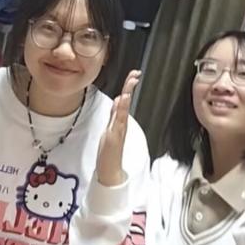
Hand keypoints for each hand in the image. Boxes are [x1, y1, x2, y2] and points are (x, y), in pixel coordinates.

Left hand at [96, 70, 139, 186]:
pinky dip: (122, 109)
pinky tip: (124, 100)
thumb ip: (115, 115)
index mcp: (118, 121)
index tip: (133, 75)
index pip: (123, 99)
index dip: (128, 87)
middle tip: (135, 74)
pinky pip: (119, 120)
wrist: (110, 171)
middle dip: (130, 86)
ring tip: (131, 81)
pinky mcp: (115, 135)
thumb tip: (119, 99)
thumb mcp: (110, 129)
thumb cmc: (109, 153)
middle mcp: (120, 123)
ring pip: (123, 108)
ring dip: (127, 94)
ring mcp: (118, 129)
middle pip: (125, 101)